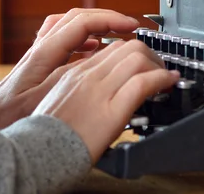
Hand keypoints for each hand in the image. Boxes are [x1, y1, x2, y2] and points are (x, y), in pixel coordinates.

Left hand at [0, 8, 140, 128]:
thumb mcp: (45, 98)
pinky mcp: (44, 58)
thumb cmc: (14, 114)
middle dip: (108, 17)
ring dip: (97, 23)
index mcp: (45, 52)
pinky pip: (68, 35)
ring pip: (73, 23)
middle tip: (130, 26)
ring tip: (116, 31)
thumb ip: (69, 77)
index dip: (110, 20)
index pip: (83, 23)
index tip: (130, 26)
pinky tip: (95, 47)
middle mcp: (43, 45)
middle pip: (80, 17)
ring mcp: (43, 49)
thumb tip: (98, 60)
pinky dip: (86, 34)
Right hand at [33, 39, 179, 163]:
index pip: (112, 49)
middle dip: (150, 54)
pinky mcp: (111, 110)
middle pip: (128, 47)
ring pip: (137, 59)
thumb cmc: (46, 135)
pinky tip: (169, 82)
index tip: (143, 61)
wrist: (34, 154)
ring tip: (165, 76)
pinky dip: (162, 78)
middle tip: (159, 67)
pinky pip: (142, 83)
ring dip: (158, 64)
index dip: (133, 52)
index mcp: (74, 73)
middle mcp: (87, 76)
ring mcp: (99, 91)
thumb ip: (78, 88)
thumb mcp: (58, 101)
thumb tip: (102, 86)